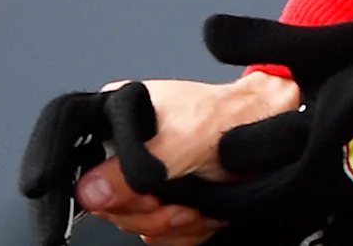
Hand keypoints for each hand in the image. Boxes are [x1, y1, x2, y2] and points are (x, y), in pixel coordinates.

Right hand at [73, 73, 301, 243]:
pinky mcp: (167, 197)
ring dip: (170, 224)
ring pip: (135, 221)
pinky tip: (204, 213)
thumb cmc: (229, 120)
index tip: (134, 197)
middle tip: (173, 203)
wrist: (271, 133)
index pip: (81, 164)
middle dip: (146, 212)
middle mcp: (127, 148)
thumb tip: (88, 192)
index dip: (101, 190)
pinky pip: (160, 232)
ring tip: (196, 207)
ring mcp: (147, 175)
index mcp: (119, 119)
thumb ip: (132, 171)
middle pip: (109, 203)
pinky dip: (185, 230)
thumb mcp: (179, 144)